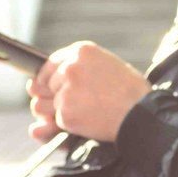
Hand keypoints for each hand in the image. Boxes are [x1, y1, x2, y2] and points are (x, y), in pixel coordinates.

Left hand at [27, 42, 149, 142]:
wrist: (142, 114)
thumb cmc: (131, 92)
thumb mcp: (107, 65)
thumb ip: (78, 68)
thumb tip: (34, 87)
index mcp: (81, 51)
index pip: (50, 63)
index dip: (51, 78)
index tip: (54, 87)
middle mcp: (70, 67)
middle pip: (45, 85)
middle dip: (54, 96)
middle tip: (77, 103)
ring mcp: (66, 90)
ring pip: (49, 104)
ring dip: (60, 111)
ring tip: (87, 111)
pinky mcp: (66, 112)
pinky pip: (58, 121)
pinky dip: (70, 125)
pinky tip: (91, 120)